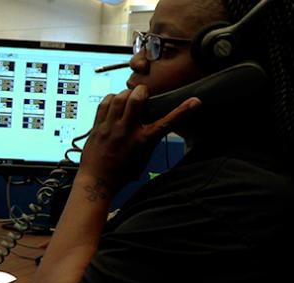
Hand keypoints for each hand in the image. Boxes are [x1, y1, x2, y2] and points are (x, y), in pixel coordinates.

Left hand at [78, 85, 200, 196]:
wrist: (97, 181)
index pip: (167, 122)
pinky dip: (111, 99)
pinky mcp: (97, 127)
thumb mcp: (144, 157)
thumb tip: (156, 128)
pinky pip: (103, 104)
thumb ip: (150, 140)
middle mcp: (127, 131)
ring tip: (128, 98)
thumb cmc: (122, 173)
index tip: (195, 102)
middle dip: (142, 91)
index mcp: (143, 141)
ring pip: (118, 98)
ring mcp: (110, 127)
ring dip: (125, 94)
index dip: (183, 110)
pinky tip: (114, 102)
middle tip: (143, 93)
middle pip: (136, 99)